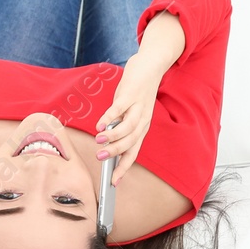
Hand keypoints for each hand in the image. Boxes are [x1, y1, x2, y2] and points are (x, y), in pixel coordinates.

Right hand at [94, 57, 162, 185]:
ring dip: (113, 136)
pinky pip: (120, 108)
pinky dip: (110, 117)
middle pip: (131, 142)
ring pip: (128, 128)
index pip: (133, 152)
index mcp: (142, 128)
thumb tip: (105, 139)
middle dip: (115, 152)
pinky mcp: (131, 94)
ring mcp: (138, 107)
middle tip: (100, 158)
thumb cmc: (136, 91)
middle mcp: (142, 120)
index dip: (124, 168)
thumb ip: (119, 125)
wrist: (151, 66)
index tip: (113, 182)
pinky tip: (100, 124)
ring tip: (98, 141)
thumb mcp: (129, 111)